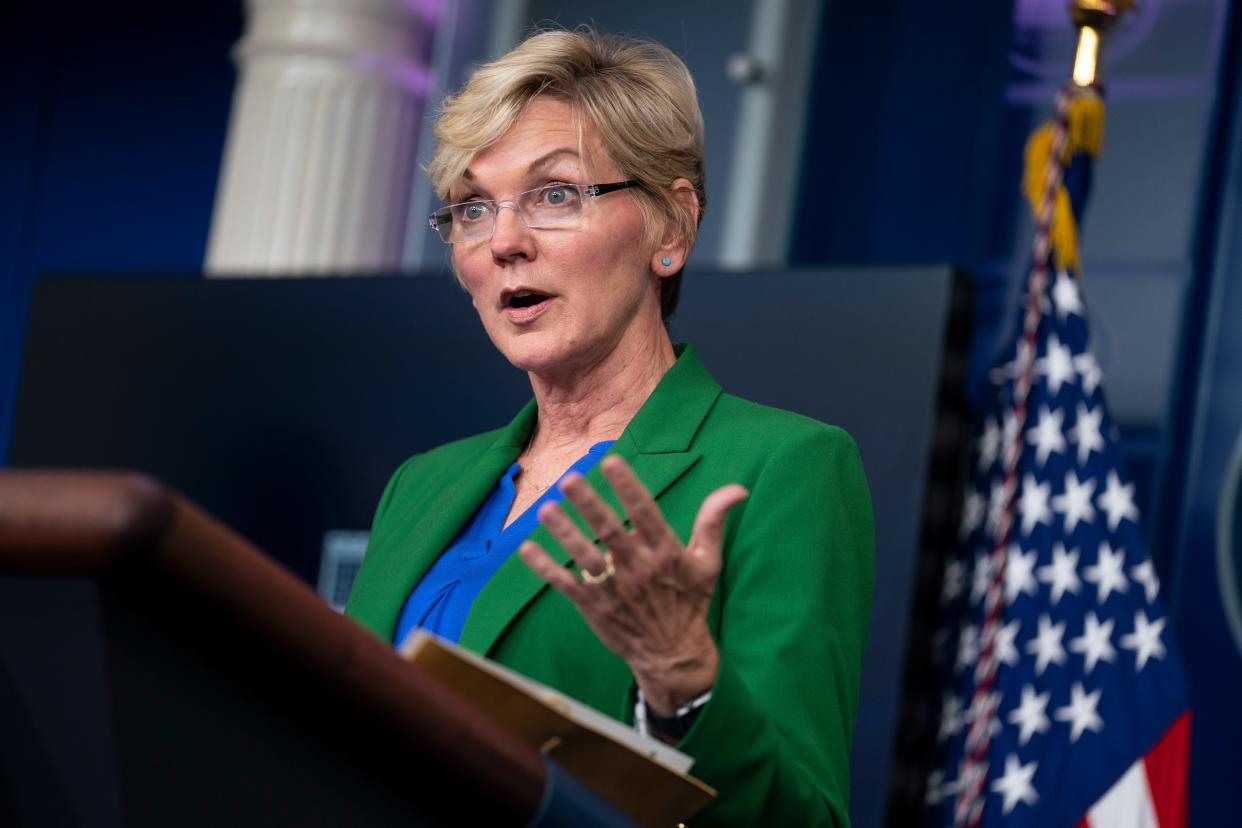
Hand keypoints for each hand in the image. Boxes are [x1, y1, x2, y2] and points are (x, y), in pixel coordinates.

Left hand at [518, 455, 747, 714]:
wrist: (673, 655)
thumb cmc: (689, 601)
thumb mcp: (708, 562)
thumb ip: (713, 521)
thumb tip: (737, 488)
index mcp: (666, 553)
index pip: (646, 513)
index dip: (629, 487)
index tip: (612, 462)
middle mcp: (638, 568)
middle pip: (610, 530)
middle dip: (588, 504)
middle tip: (569, 479)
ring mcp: (613, 589)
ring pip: (584, 556)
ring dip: (563, 532)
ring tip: (545, 509)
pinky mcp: (594, 608)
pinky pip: (565, 585)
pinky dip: (545, 568)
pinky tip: (526, 549)